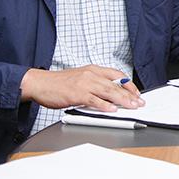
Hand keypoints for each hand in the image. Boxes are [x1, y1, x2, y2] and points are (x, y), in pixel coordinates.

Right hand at [20, 65, 143, 112]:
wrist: (39, 83)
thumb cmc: (58, 82)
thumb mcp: (81, 77)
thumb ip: (95, 83)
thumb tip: (109, 94)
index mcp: (93, 69)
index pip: (117, 75)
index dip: (129, 84)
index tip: (136, 92)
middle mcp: (91, 74)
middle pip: (116, 84)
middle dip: (130, 94)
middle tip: (139, 102)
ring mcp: (84, 84)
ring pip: (108, 91)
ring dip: (122, 100)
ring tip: (131, 106)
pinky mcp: (77, 94)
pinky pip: (94, 100)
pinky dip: (105, 105)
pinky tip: (112, 109)